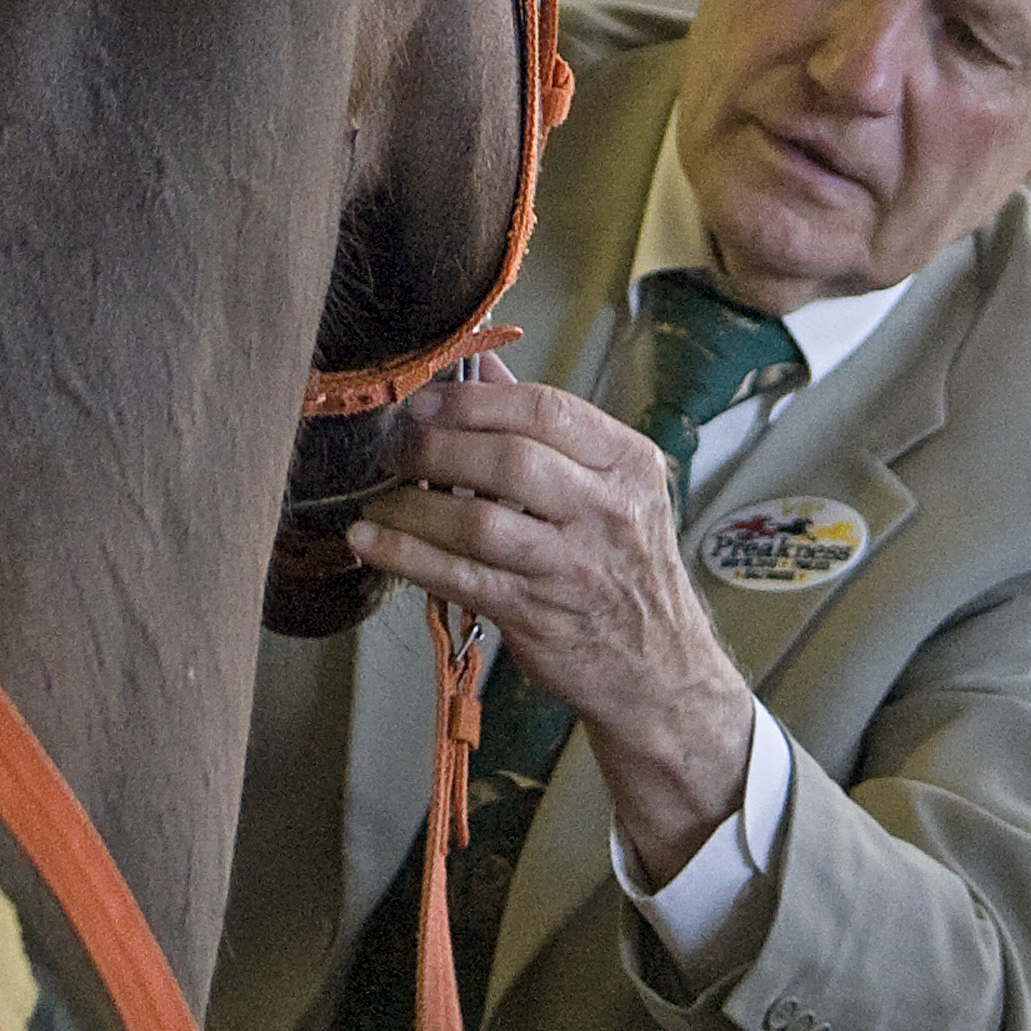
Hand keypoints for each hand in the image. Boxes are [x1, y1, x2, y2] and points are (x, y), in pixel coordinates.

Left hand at [346, 361, 754, 887]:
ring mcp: (570, 567)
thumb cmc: (623, 564)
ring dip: (411, 505)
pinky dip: (405, 555)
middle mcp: (606, 512)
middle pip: (509, 461)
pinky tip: (371, 539)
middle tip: (392, 445)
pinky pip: (458, 577)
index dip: (473, 400)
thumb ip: (546, 423)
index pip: (546, 410)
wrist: (659, 667)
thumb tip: (480, 364)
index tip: (424, 399)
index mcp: (627, 464)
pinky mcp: (535, 614)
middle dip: (435, 446)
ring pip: (477, 522)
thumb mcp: (611, 484)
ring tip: (376, 495)